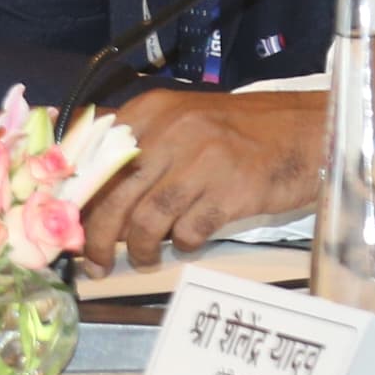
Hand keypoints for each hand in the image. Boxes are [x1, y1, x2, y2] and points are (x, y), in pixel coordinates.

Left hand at [77, 87, 326, 269]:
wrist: (305, 133)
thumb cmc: (239, 133)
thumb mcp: (183, 120)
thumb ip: (138, 143)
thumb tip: (86, 183)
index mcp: (152, 111)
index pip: (94, 159)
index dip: (77, 199)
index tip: (69, 227)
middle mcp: (172, 131)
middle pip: (114, 195)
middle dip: (98, 238)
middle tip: (95, 263)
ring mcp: (202, 161)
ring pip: (146, 221)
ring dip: (140, 250)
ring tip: (146, 258)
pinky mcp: (229, 191)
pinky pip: (187, 232)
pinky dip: (183, 245)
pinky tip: (188, 242)